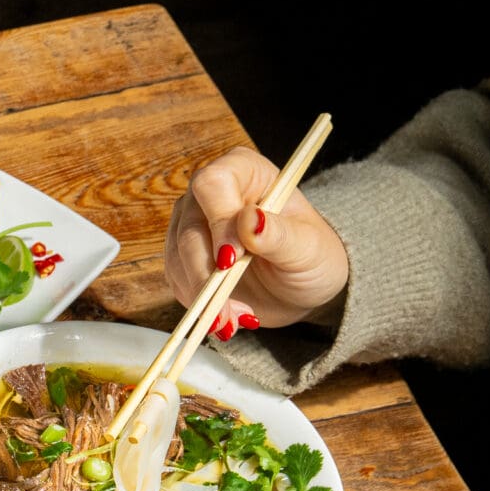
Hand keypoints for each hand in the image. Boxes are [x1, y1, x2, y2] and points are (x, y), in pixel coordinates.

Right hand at [166, 148, 350, 333]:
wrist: (301, 285)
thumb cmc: (312, 256)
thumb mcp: (307, 247)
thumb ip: (278, 234)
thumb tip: (250, 220)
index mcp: (244, 171)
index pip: (212, 184)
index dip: (218, 222)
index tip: (232, 260)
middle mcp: (210, 194)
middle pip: (188, 229)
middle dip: (206, 276)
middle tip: (230, 310)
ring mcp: (192, 225)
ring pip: (177, 260)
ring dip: (203, 297)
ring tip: (234, 318)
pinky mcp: (182, 257)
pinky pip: (177, 281)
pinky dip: (198, 304)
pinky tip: (226, 315)